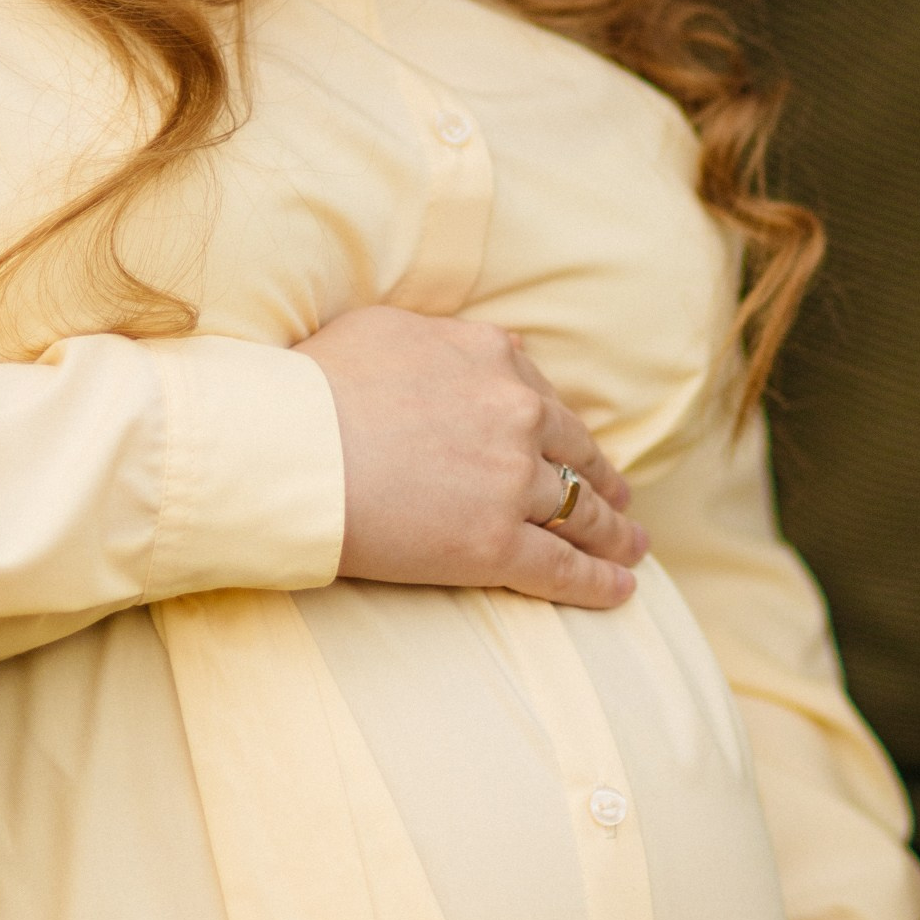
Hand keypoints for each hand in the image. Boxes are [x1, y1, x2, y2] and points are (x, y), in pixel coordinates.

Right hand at [297, 304, 645, 605]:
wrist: (288, 447)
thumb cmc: (315, 386)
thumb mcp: (387, 329)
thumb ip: (446, 338)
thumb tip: (485, 345)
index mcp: (493, 358)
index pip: (544, 399)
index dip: (563, 432)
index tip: (575, 451)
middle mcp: (516, 414)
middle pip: (576, 454)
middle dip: (602, 480)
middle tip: (619, 502)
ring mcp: (511, 481)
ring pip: (579, 511)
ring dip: (612, 533)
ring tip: (630, 548)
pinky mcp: (495, 545)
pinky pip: (561, 567)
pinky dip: (599, 581)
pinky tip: (621, 589)